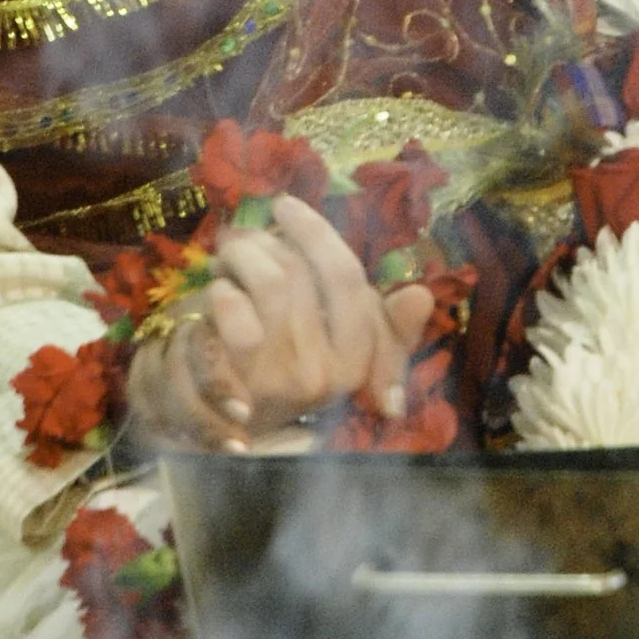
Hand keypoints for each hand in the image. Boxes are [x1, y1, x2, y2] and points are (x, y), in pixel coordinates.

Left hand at [125, 199, 431, 450]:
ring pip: (270, 281)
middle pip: (301, 273)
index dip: (316, 234)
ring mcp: (285, 378)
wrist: (230, 432)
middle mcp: (326, 374)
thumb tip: (421, 294)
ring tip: (228, 258)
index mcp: (357, 360)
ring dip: (242, 256)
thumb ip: (385, 325)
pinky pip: (234, 309)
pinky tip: (216, 295)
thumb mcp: (343, 351)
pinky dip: (221, 290)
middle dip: (266, 242)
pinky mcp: (239, 381)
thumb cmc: (290, 376)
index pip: (348, 279)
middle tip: (243, 238)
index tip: (286, 205)